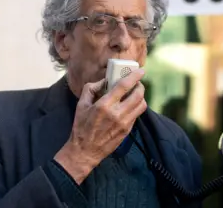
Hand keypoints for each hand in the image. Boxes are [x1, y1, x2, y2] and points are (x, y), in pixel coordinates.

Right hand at [54, 69, 146, 183]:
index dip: (134, 76)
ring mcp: (124, 123)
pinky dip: (136, 107)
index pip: (124, 86)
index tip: (140, 71)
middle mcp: (117, 114)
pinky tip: (129, 105)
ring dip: (141, 97)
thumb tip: (104, 81)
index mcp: (104, 105)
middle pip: (138, 95)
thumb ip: (91, 89)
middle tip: (136, 83)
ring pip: (141, 105)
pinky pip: (137, 115)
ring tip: (135, 93)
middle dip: (140, 86)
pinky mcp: (127, 130)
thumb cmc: (81, 126)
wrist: (85, 151)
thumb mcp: (81, 105)